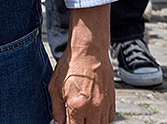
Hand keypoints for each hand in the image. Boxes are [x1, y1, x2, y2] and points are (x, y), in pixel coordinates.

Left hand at [49, 3, 114, 123]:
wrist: (88, 50)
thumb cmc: (71, 65)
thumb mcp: (55, 88)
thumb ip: (56, 110)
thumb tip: (58, 123)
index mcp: (77, 105)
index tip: (66, 122)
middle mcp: (93, 106)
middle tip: (74, 118)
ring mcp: (104, 103)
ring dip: (91, 123)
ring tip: (84, 117)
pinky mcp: (111, 98)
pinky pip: (109, 117)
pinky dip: (102, 119)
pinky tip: (94, 114)